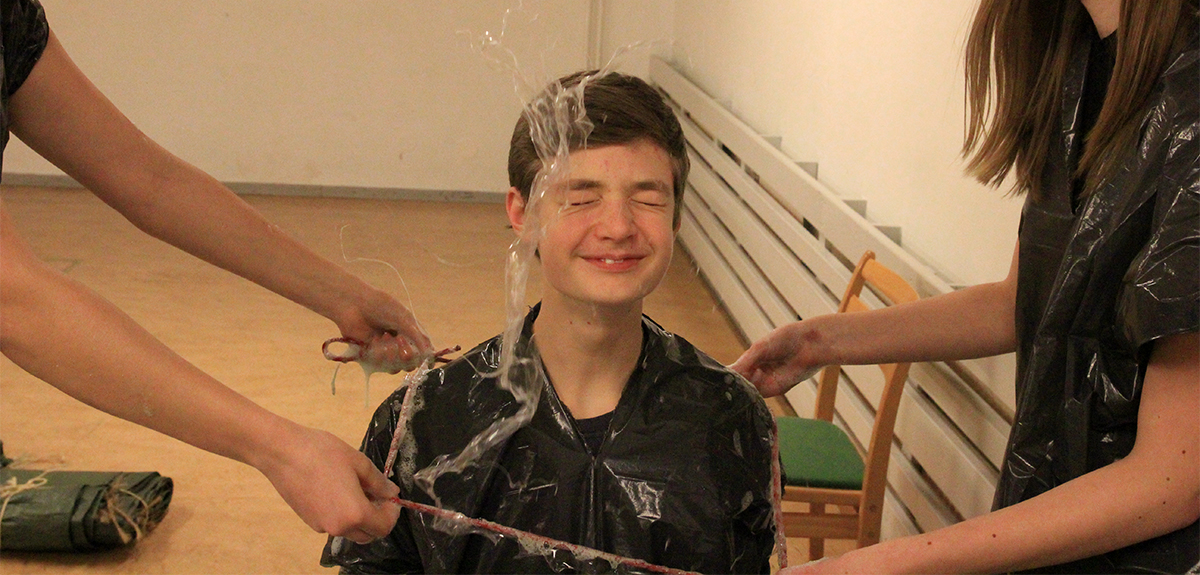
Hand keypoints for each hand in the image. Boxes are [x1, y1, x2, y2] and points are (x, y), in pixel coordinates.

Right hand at [257, 423, 400, 542]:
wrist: (282, 452)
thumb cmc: (323, 453)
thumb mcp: (359, 463)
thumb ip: (379, 482)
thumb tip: (391, 493)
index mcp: (355, 514)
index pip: (384, 527)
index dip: (392, 513)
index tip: (391, 497)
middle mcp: (338, 527)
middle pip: (368, 534)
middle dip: (377, 518)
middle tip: (376, 494)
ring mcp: (321, 527)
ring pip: (350, 531)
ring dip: (360, 518)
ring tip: (357, 490)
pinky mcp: (308, 521)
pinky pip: (334, 524)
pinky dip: (342, 515)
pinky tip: (337, 492)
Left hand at [336, 287, 434, 372]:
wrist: (354, 304)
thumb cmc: (381, 306)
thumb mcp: (404, 319)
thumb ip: (418, 338)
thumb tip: (429, 356)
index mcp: (411, 335)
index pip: (423, 355)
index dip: (424, 359)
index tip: (422, 357)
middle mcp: (399, 346)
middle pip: (409, 365)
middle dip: (405, 355)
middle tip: (398, 339)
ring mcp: (384, 352)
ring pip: (394, 367)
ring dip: (390, 354)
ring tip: (382, 336)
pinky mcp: (370, 357)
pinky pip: (379, 366)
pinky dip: (378, 355)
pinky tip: (373, 340)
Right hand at [730, 320, 823, 396]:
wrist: (809, 345)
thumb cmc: (785, 339)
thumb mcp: (760, 348)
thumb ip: (744, 362)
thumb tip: (728, 373)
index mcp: (749, 360)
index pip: (732, 371)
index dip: (724, 377)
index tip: (715, 382)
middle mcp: (755, 373)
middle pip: (738, 384)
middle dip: (730, 388)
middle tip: (721, 391)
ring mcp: (765, 382)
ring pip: (747, 392)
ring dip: (740, 394)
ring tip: (731, 392)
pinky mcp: (775, 390)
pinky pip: (760, 397)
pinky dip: (751, 397)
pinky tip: (744, 395)